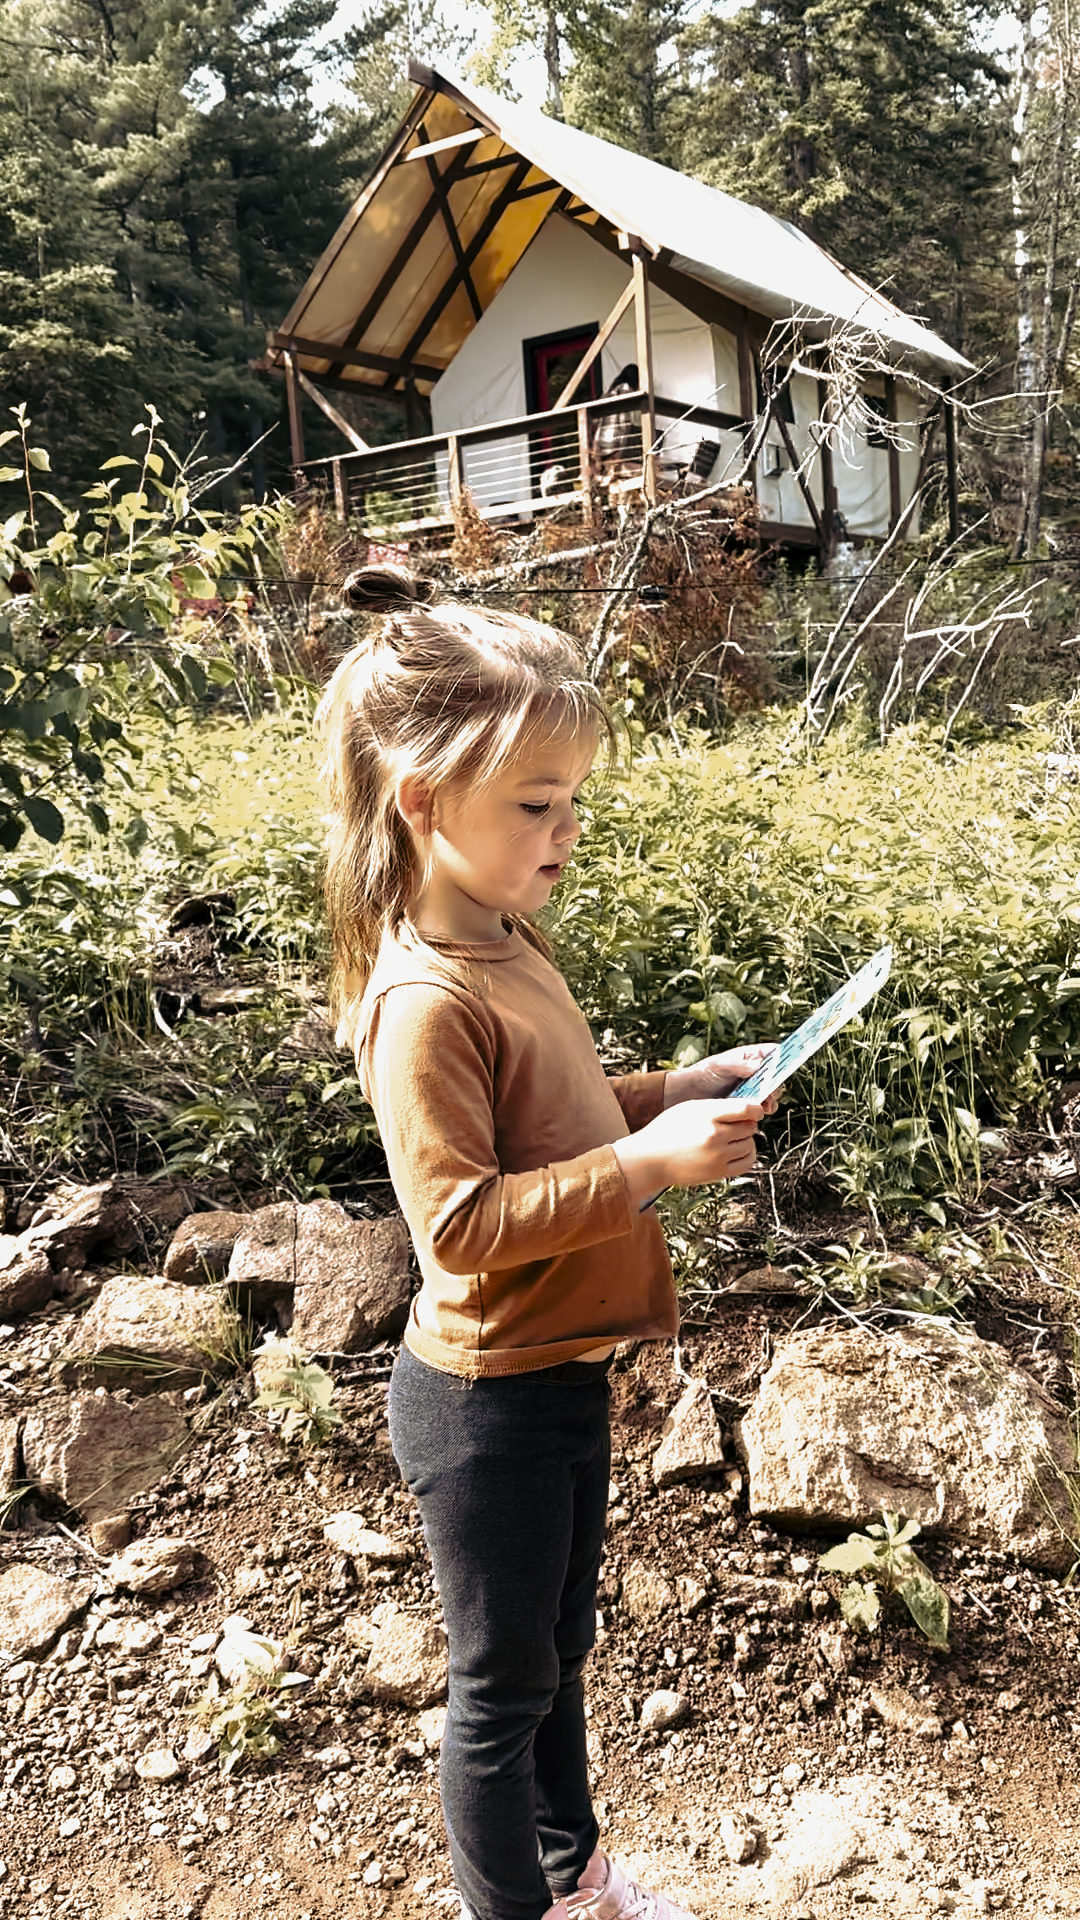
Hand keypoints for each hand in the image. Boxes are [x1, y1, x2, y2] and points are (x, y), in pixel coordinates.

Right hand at [612, 1095, 763, 1208]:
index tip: (756, 1110)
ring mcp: (717, 1156)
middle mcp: (714, 1135)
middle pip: (749, 1127)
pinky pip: (747, 1162)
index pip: (745, 1109)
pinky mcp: (718, 1172)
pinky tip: (738, 1151)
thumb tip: (744, 1110)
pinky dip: (747, 1155)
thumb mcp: (688, 1108)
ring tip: (733, 1138)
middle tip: (737, 1124)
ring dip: (746, 1140)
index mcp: (706, 1115)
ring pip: (750, 1144)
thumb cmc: (667, 1130)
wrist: (650, 1160)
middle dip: (747, 1124)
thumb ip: (716, 1107)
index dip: (755, 1109)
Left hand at [664, 1044, 780, 1113]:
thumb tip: (759, 1066)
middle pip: (775, 1076)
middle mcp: (753, 1072)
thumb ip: (740, 1066)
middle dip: (777, 1084)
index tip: (788, 1063)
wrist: (687, 1095)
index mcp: (749, 1056)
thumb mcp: (720, 1065)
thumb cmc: (703, 1074)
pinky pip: (760, 1106)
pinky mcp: (746, 1104)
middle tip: (772, 1092)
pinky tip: (757, 1113)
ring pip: (770, 1093)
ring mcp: (750, 1088)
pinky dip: (761, 1110)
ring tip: (765, 1106)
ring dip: (771, 1099)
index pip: (772, 1053)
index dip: (783, 1057)